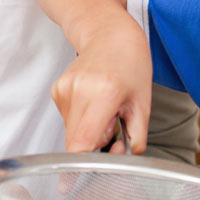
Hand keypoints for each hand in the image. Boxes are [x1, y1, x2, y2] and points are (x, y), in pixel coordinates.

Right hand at [51, 26, 151, 153]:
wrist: (109, 34)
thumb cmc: (131, 64)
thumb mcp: (144, 104)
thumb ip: (136, 138)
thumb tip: (121, 161)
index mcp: (103, 94)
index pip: (81, 144)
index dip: (87, 162)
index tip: (95, 165)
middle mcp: (78, 92)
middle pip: (76, 142)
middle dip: (96, 143)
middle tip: (114, 124)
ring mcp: (63, 90)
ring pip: (71, 133)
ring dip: (89, 130)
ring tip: (105, 108)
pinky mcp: (56, 91)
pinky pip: (68, 120)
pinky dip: (82, 118)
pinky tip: (94, 100)